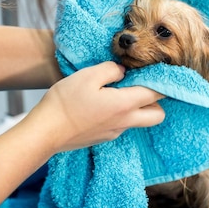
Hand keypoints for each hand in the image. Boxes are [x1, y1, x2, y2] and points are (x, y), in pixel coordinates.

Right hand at [25, 61, 164, 152]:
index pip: (157, 93)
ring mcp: (115, 132)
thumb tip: (123, 71)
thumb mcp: (88, 76)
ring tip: (118, 92)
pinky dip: (121, 114)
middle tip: (140, 84)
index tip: (158, 70)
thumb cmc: (65, 102)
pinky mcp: (104, 137)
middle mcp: (125, 121)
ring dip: (137, 107)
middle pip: (157, 115)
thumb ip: (110, 70)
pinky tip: (102, 104)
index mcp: (124, 104)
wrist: (46, 132)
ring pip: (139, 121)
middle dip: (156, 100)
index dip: (162, 81)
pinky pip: (122, 125)